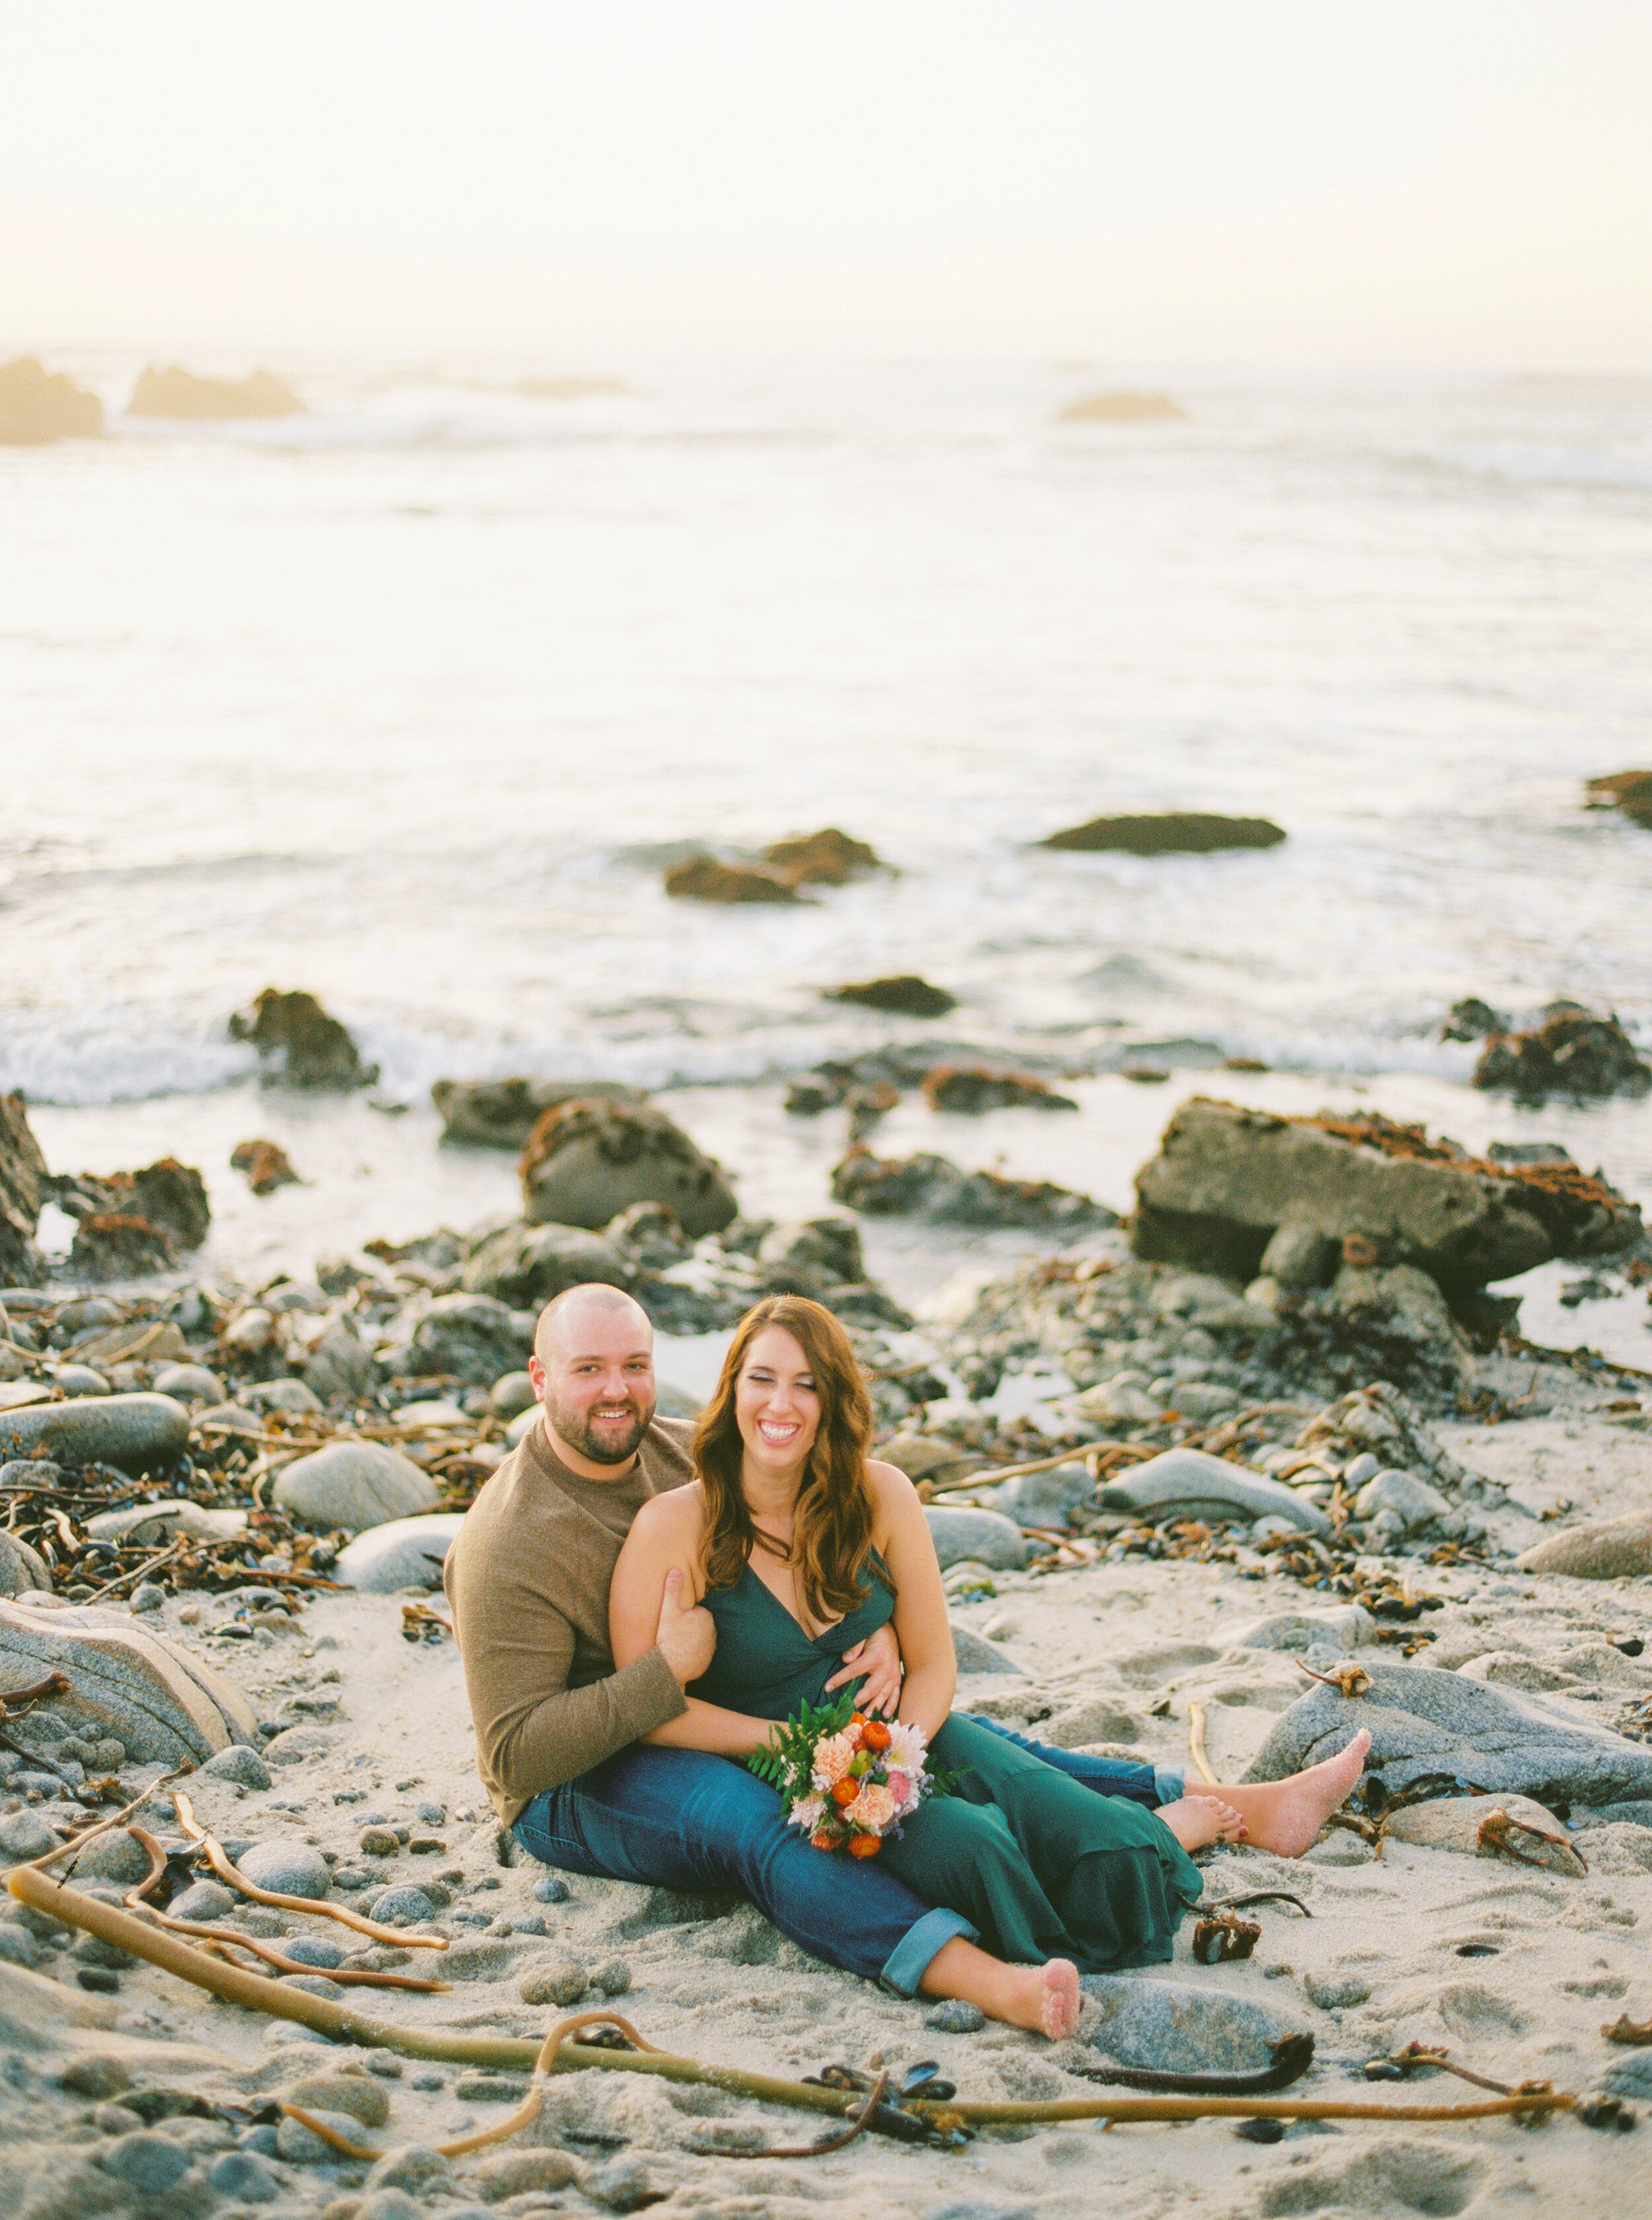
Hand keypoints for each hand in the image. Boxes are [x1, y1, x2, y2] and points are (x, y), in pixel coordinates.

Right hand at [655, 1568, 714, 1687]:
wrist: (670, 1667)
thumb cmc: (669, 1637)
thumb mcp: (668, 1610)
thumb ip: (672, 1590)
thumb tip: (675, 1570)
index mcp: (706, 1616)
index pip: (696, 1612)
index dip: (685, 1615)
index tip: (675, 1620)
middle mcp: (713, 1632)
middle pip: (699, 1625)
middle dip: (689, 1626)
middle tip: (674, 1631)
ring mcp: (710, 1648)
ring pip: (699, 1638)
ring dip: (691, 1639)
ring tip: (677, 1642)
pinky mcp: (706, 1661)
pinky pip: (699, 1652)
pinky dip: (692, 1652)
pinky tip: (681, 1652)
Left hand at [825, 1618, 902, 1715]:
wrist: (892, 1631)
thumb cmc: (874, 1633)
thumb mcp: (864, 1634)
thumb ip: (854, 1646)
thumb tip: (845, 1660)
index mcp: (876, 1656)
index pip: (854, 1671)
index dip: (839, 1679)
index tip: (827, 1687)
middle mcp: (886, 1668)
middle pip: (871, 1688)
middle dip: (859, 1699)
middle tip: (849, 1709)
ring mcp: (893, 1675)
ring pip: (884, 1694)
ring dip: (875, 1706)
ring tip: (866, 1716)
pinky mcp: (897, 1679)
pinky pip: (896, 1694)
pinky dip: (892, 1705)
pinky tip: (886, 1715)